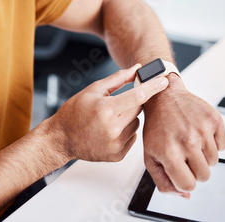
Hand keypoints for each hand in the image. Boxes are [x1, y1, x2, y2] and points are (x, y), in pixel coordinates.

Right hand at [48, 64, 168, 161]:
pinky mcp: (118, 155)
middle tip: (119, 102)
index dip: (153, 87)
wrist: (61, 139)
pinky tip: (110, 130)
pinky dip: (126, 131)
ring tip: (111, 118)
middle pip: (138, 108)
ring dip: (129, 117)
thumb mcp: (93, 90)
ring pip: (136, 123)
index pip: (138, 96)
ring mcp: (116, 144)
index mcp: (106, 110)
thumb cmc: (74, 114)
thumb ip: (117, 79)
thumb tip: (135, 69)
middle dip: (133, 101)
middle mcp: (112, 129)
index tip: (163, 81)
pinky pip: (132, 137)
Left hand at [143, 74, 224, 196]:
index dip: (185, 181)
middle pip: (205, 176)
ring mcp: (202, 130)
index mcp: (169, 152)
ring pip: (214, 161)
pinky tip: (199, 132)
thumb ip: (163, 181)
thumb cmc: (156, 127)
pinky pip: (223, 146)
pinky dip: (214, 143)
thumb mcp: (150, 156)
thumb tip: (185, 195)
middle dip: (196, 169)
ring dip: (204, 155)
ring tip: (190, 141)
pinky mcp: (214, 119)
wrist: (164, 97)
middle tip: (185, 155)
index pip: (188, 185)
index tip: (180, 170)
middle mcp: (187, 141)